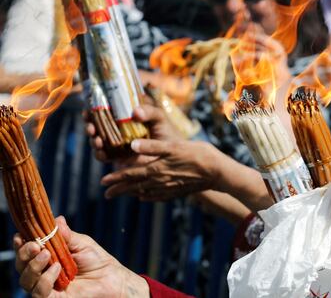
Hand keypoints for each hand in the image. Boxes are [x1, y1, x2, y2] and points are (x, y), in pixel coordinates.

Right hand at [14, 216, 148, 297]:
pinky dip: (45, 279)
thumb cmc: (97, 261)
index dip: (21, 244)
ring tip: (47, 255)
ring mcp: (46, 287)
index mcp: (47, 257)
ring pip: (26, 280)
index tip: (20, 235)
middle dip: (24, 253)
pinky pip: (38, 292)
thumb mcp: (81, 244)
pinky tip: (57, 269)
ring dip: (33, 266)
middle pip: (22, 265)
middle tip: (35, 245)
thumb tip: (56, 219)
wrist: (112, 279)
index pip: (27, 252)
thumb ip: (66, 235)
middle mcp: (43, 272)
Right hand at [85, 104, 182, 162]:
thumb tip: (136, 112)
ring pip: (97, 141)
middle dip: (89, 126)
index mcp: (125, 115)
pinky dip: (100, 154)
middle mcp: (117, 128)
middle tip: (91, 128)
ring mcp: (116, 143)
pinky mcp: (118, 157)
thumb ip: (151, 112)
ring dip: (93, 140)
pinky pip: (104, 156)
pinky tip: (102, 153)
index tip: (87, 111)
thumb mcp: (160, 119)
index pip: (104, 110)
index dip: (92, 110)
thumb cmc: (167, 132)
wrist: (173, 154)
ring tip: (98, 141)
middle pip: (96, 125)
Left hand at [100, 139, 219, 201]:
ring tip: (124, 195)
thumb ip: (152, 146)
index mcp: (156, 168)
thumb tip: (132, 145)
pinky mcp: (177, 191)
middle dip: (119, 190)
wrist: (216, 171)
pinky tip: (146, 196)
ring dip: (131, 193)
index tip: (102, 182)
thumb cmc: (196, 154)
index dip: (116, 178)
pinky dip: (148, 197)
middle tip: (107, 194)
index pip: (130, 175)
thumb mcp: (173, 146)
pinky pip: (158, 196)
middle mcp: (159, 181)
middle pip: (134, 186)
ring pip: (145, 192)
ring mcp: (168, 188)